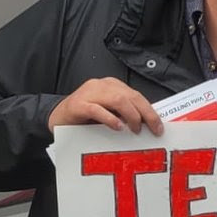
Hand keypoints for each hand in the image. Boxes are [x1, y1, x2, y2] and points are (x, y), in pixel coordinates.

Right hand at [48, 78, 163, 135]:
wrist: (57, 117)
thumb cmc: (85, 117)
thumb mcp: (109, 112)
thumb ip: (124, 113)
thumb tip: (148, 125)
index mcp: (112, 85)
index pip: (136, 95)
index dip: (150, 111)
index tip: (159, 127)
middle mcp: (102, 85)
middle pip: (130, 96)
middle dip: (145, 114)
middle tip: (151, 130)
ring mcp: (89, 93)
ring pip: (117, 100)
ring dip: (130, 115)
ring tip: (135, 129)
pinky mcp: (78, 105)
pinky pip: (97, 109)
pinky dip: (110, 118)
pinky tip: (118, 127)